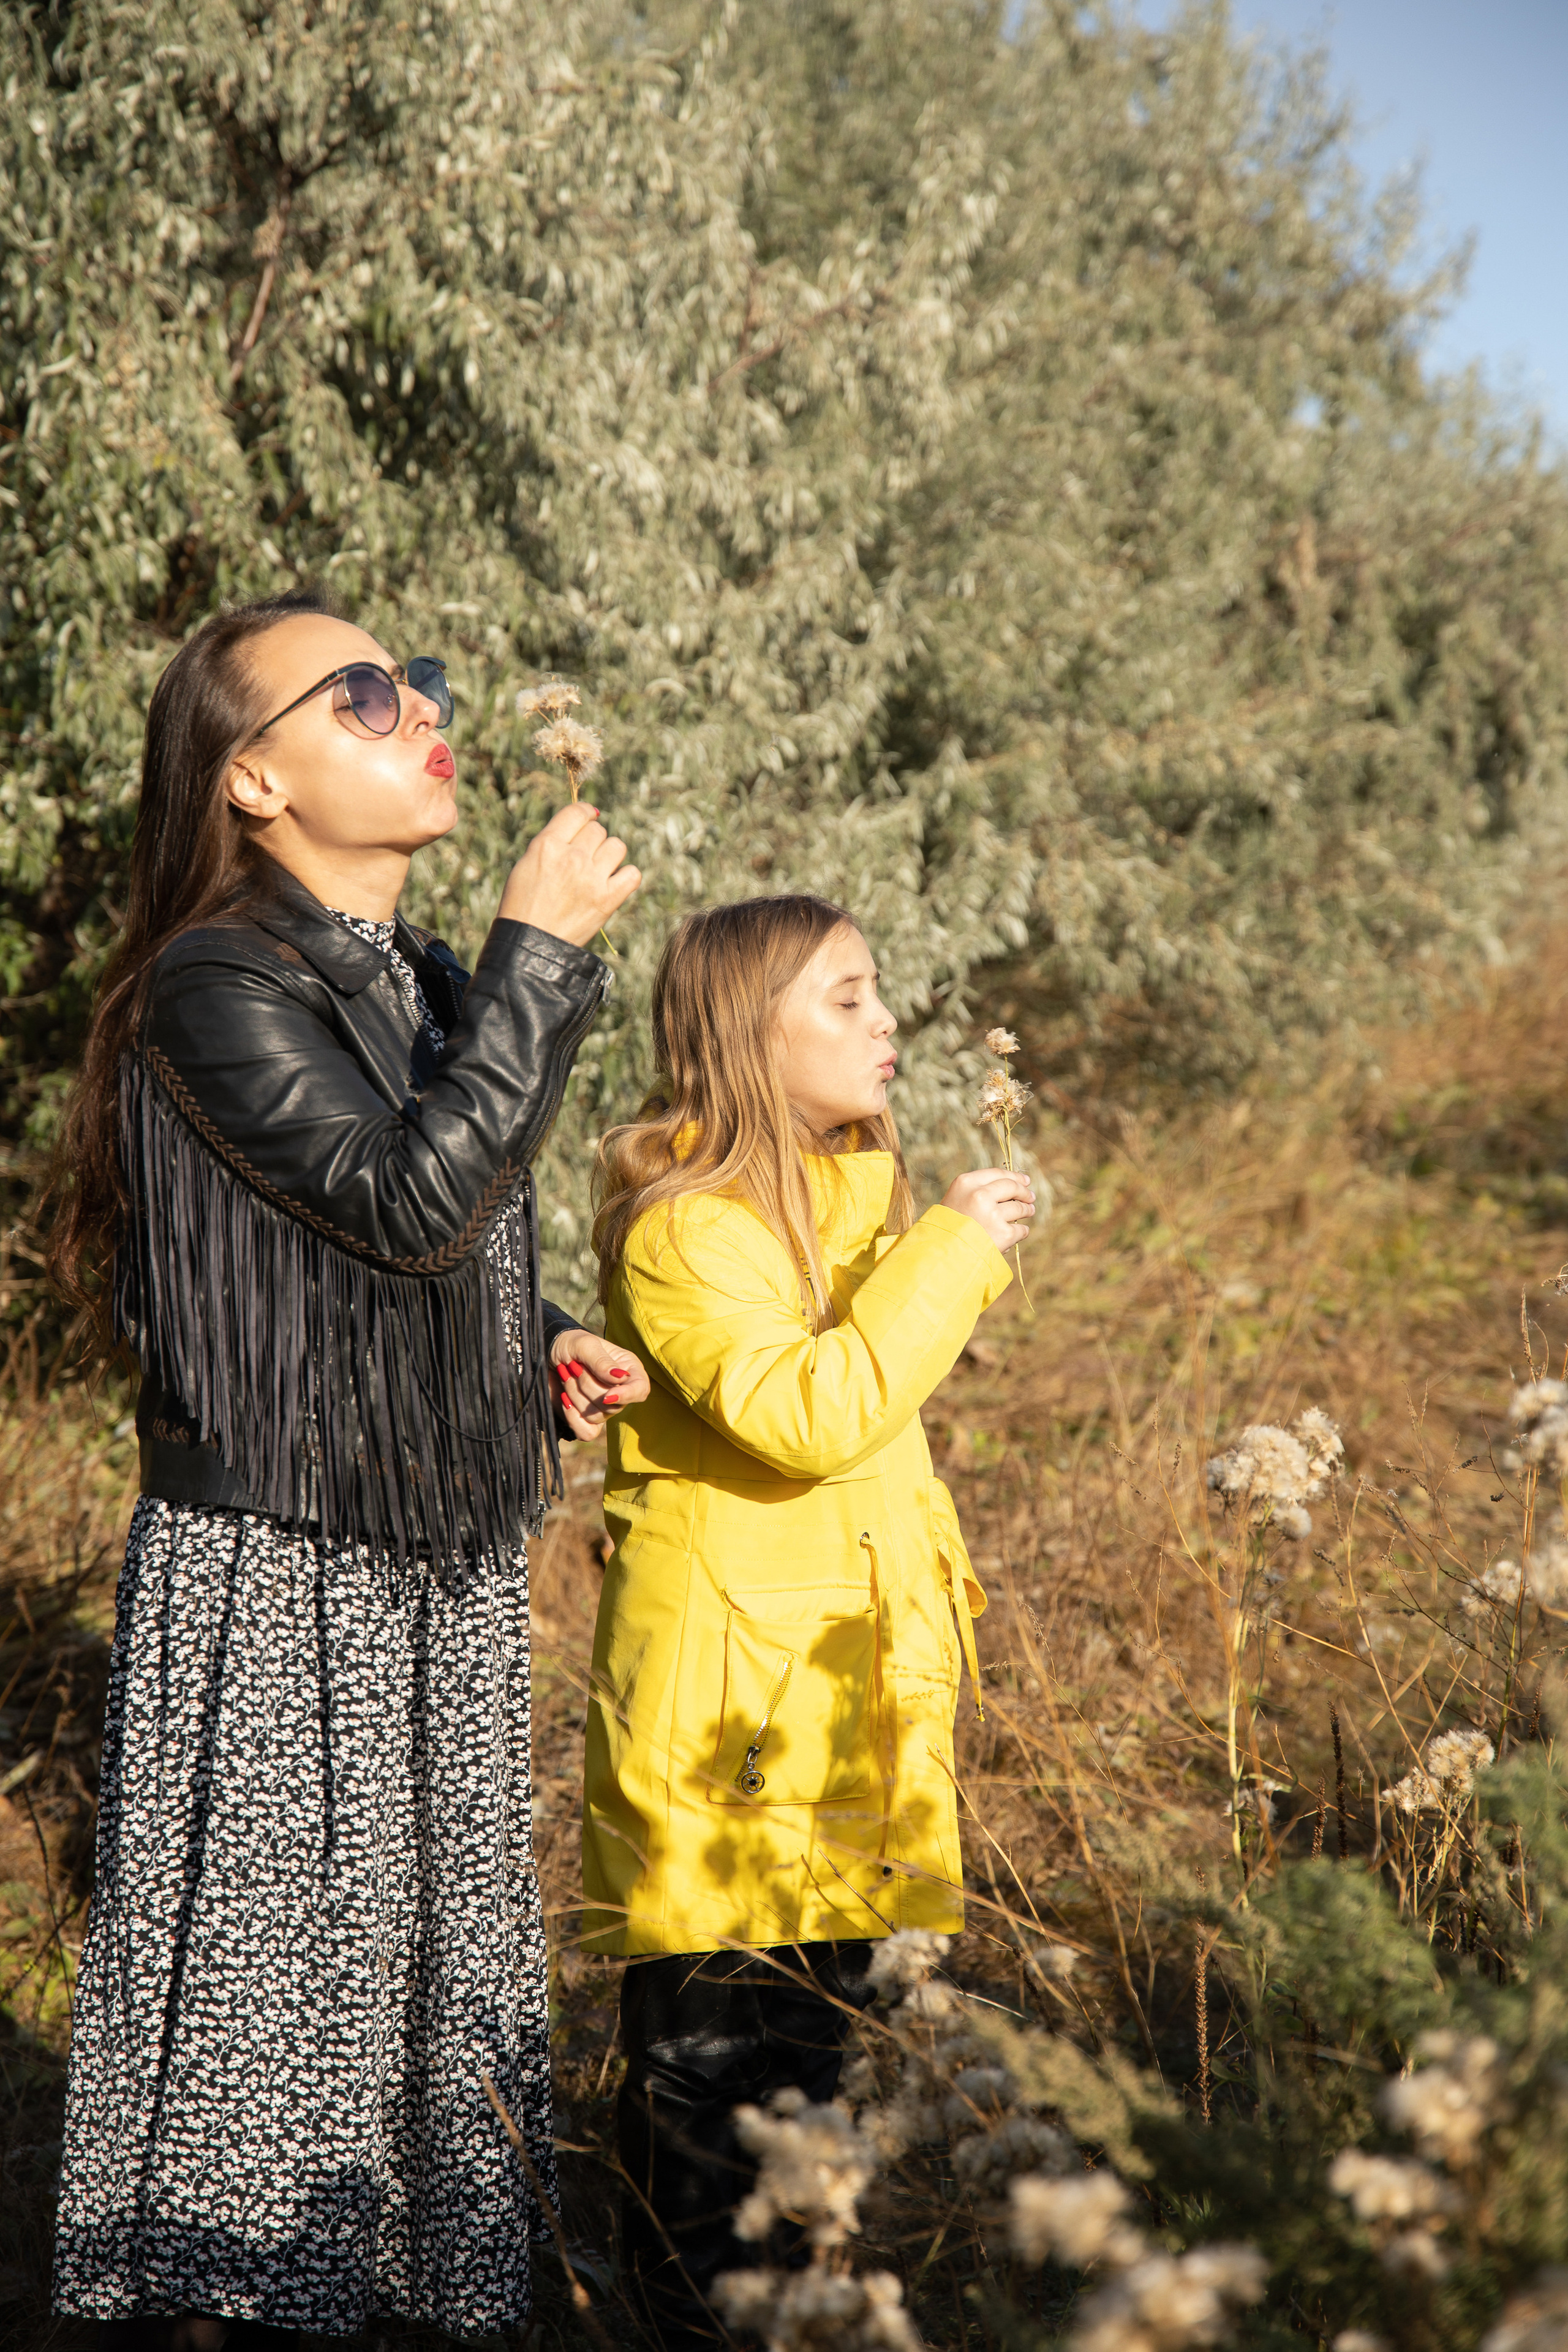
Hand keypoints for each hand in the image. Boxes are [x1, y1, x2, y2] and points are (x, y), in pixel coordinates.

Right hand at [497, 802, 640, 947]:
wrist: (529, 944)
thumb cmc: (523, 905)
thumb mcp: (527, 864)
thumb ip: (553, 841)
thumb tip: (581, 823)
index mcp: (547, 845)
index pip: (578, 811)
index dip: (585, 814)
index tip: (588, 820)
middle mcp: (572, 857)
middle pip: (598, 830)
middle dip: (592, 842)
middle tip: (582, 861)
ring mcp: (592, 878)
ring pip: (617, 846)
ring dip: (610, 856)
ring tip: (597, 872)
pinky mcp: (608, 900)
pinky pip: (633, 874)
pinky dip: (626, 877)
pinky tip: (613, 884)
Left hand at [550, 1329, 651, 1442]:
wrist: (545, 1353)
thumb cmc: (569, 1344)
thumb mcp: (584, 1345)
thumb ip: (602, 1362)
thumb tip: (620, 1379)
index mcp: (627, 1369)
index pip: (640, 1389)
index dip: (627, 1395)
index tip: (607, 1395)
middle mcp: (619, 1391)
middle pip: (612, 1405)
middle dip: (587, 1385)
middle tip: (573, 1366)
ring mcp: (603, 1407)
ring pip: (597, 1416)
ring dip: (575, 1395)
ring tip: (566, 1375)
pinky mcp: (586, 1420)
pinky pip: (586, 1432)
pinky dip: (573, 1418)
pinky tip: (564, 1399)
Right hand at [942, 1167, 1035, 1255]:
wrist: (943, 1255)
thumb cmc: (948, 1227)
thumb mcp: (956, 1200)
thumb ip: (978, 1190)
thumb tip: (1013, 1185)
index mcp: (966, 1183)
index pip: (997, 1174)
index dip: (1014, 1176)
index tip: (1025, 1181)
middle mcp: (979, 1195)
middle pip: (1012, 1187)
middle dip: (1024, 1192)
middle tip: (1030, 1197)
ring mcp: (992, 1215)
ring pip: (1020, 1208)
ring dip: (1027, 1210)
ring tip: (1029, 1212)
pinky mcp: (1003, 1234)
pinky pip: (1021, 1230)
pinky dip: (1021, 1232)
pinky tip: (1015, 1234)